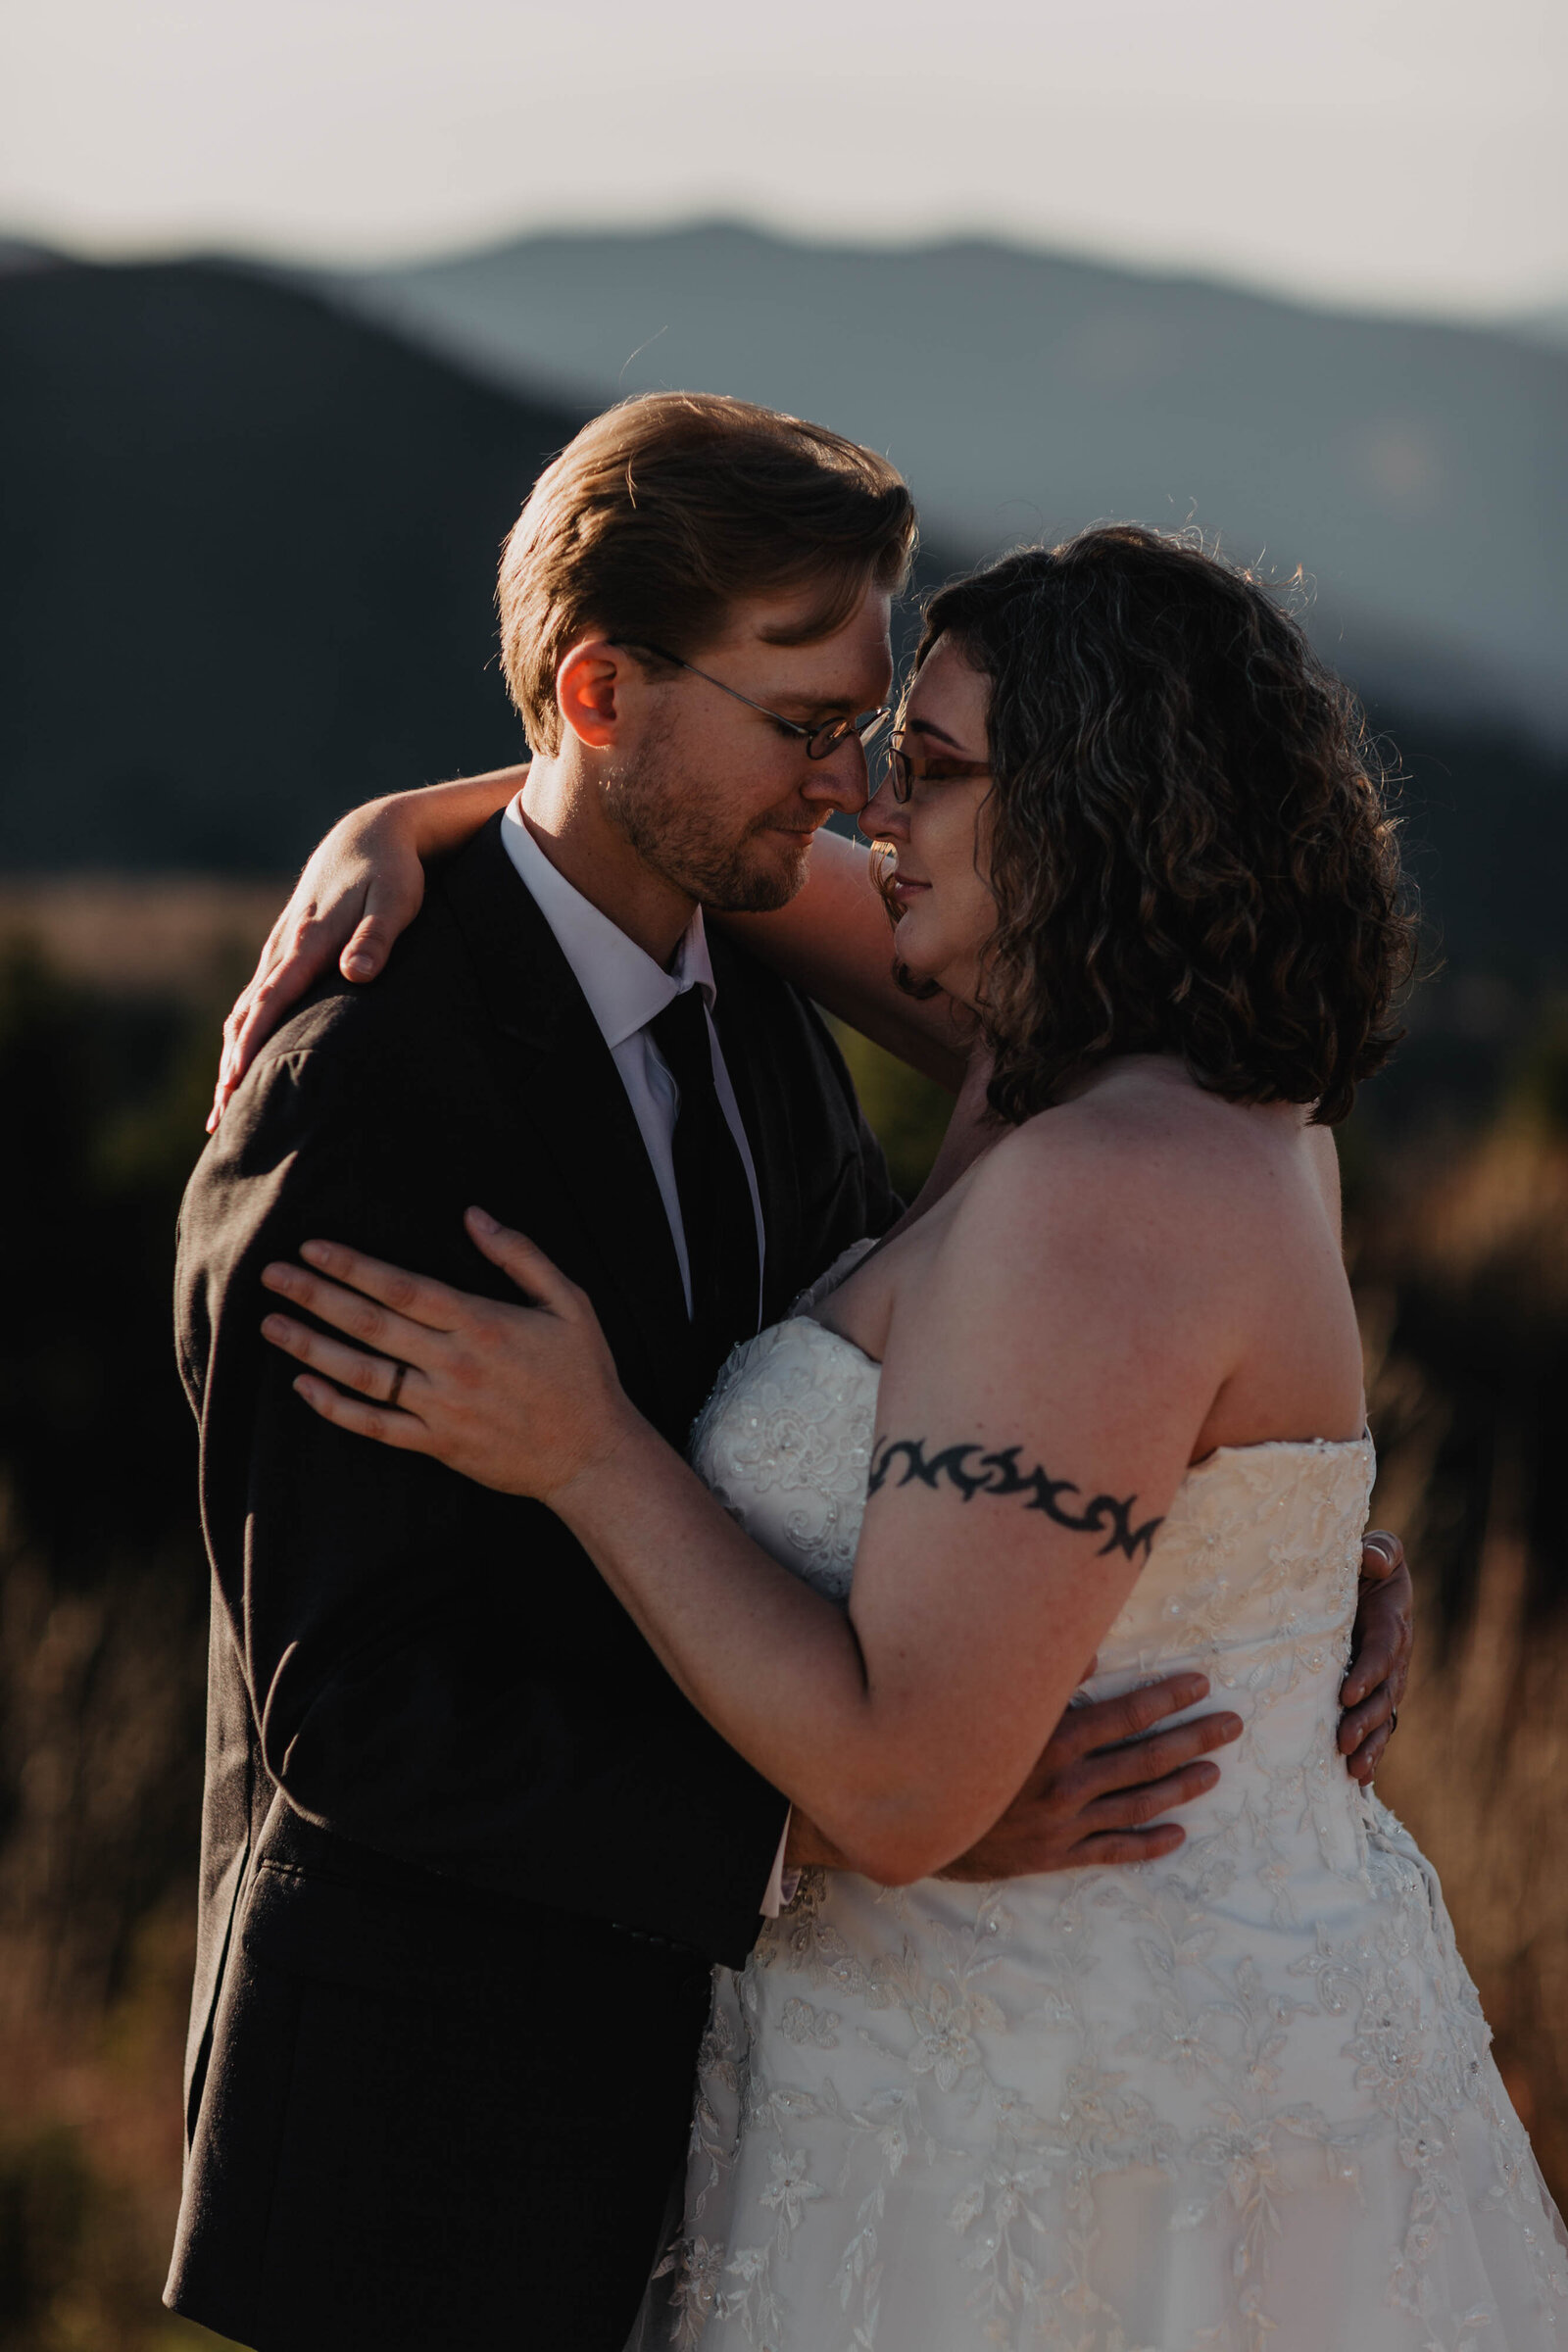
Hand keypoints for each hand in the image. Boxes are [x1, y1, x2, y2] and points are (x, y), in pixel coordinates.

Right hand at [208, 765, 527, 1130]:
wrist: (370, 833)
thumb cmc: (392, 873)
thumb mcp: (396, 901)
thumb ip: (377, 938)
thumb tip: (358, 974)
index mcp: (308, 943)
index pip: (272, 1001)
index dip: (252, 1043)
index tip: (234, 1083)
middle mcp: (285, 948)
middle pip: (247, 1016)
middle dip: (231, 1067)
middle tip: (219, 1120)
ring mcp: (280, 948)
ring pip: (246, 1009)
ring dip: (231, 1056)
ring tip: (222, 1106)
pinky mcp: (285, 950)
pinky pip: (256, 999)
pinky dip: (242, 1033)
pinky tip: (239, 1059)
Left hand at [259, 1210, 633, 1500]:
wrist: (594, 1456)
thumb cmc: (584, 1374)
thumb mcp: (570, 1303)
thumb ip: (521, 1256)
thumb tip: (474, 1215)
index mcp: (483, 1323)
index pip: (403, 1287)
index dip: (353, 1266)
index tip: (312, 1247)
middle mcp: (455, 1364)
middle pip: (370, 1325)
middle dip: (315, 1296)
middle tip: (271, 1275)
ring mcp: (442, 1408)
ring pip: (362, 1375)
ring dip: (311, 1347)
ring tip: (270, 1325)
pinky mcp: (438, 1444)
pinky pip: (375, 1426)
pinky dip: (336, 1407)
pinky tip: (303, 1386)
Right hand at [790, 1676, 1243, 1876]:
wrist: (910, 1824)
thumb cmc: (947, 1751)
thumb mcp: (987, 1708)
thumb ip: (1038, 1675)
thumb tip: (1086, 1645)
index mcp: (1052, 1741)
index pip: (1126, 1714)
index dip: (1167, 1697)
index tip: (1201, 1684)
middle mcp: (1067, 1784)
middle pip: (1144, 1759)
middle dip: (1192, 1739)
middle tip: (1232, 1725)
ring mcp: (1064, 1824)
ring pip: (1137, 1804)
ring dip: (1179, 1788)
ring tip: (1213, 1772)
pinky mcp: (1054, 1856)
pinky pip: (1111, 1851)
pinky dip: (1146, 1844)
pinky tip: (1177, 1835)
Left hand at [1338, 1529, 1412, 1783]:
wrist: (1371, 1580)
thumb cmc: (1367, 1563)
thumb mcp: (1378, 1550)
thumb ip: (1378, 1551)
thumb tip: (1370, 1559)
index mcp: (1391, 1623)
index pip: (1382, 1651)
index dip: (1368, 1673)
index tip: (1345, 1694)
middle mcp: (1395, 1658)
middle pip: (1385, 1695)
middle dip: (1365, 1721)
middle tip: (1342, 1743)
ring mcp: (1388, 1681)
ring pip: (1384, 1718)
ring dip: (1370, 1746)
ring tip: (1353, 1771)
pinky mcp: (1377, 1695)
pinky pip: (1379, 1728)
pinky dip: (1371, 1754)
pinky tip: (1357, 1781)